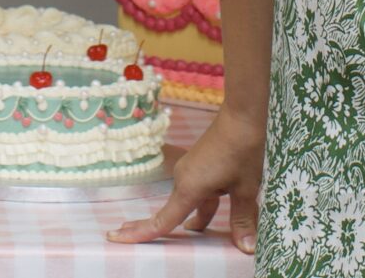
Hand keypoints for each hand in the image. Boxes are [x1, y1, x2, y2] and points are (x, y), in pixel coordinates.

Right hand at [107, 108, 263, 252]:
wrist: (241, 116)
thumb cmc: (242, 151)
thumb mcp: (245, 189)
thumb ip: (242, 220)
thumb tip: (247, 248)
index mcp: (189, 188)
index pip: (162, 220)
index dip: (140, 233)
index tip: (116, 237)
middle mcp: (183, 180)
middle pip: (169, 212)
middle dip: (150, 227)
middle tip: (121, 234)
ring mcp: (189, 171)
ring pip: (188, 203)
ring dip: (193, 219)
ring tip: (194, 232)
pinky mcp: (198, 166)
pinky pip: (196, 193)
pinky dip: (201, 206)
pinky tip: (210, 216)